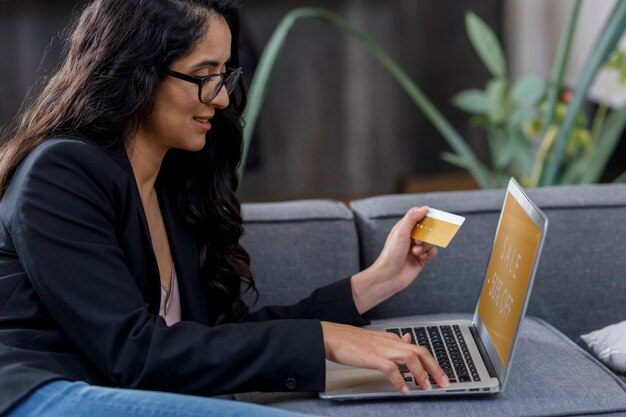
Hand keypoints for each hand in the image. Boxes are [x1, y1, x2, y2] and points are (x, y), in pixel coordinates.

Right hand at [321, 321, 448, 393]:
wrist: (331, 336)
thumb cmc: (349, 340)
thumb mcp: (376, 339)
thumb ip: (393, 342)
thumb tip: (407, 339)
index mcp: (392, 339)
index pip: (418, 349)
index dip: (432, 362)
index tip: (440, 375)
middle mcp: (390, 342)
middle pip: (421, 351)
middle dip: (435, 368)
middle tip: (443, 382)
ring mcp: (382, 349)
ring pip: (411, 358)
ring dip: (422, 373)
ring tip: (427, 387)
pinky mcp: (372, 357)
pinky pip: (391, 368)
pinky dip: (400, 380)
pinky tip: (403, 389)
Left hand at [351, 206, 437, 313]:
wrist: (389, 276)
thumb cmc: (391, 253)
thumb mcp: (401, 232)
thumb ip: (412, 218)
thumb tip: (425, 208)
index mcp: (404, 228)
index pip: (418, 216)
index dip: (426, 216)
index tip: (432, 218)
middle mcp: (410, 237)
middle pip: (427, 229)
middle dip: (426, 234)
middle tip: (417, 239)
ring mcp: (416, 248)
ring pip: (431, 241)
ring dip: (425, 245)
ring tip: (415, 252)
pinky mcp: (422, 259)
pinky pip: (432, 252)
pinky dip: (428, 253)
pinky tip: (420, 257)